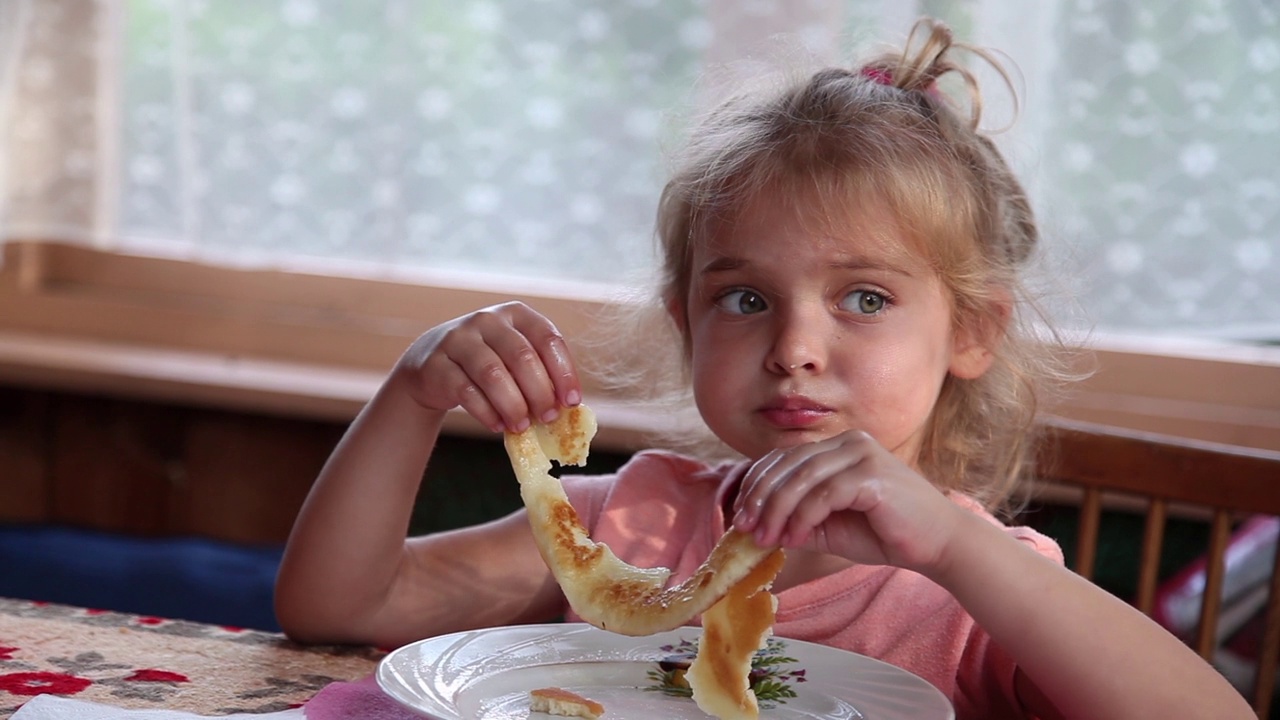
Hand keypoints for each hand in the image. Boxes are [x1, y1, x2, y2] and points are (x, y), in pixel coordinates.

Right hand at [391, 301, 581, 433]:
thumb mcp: (513, 359)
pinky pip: (467, 392)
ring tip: (522, 426)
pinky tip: (498, 425)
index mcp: (515, 314)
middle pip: (522, 356)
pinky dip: (487, 413)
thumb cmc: (486, 363)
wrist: (431, 366)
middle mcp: (487, 320)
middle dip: (540, 392)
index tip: (572, 402)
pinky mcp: (437, 364)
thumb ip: (539, 374)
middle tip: (548, 418)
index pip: (548, 337)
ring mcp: (458, 339)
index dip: (564, 372)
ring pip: (494, 374)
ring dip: (514, 405)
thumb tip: (567, 407)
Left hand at [731, 430, 963, 573]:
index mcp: (838, 447)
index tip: (740, 515)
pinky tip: (795, 538)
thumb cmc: (885, 533)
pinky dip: (803, 517)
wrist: (938, 544)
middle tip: (745, 528)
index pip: (784, 458)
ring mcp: (862, 454)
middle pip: (788, 465)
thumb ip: (796, 519)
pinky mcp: (872, 474)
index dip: (756, 483)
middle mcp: (849, 442)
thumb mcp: (829, 525)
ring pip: (802, 479)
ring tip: (767, 538)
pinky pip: (824, 494)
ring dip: (777, 510)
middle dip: (760, 497)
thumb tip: (755, 526)